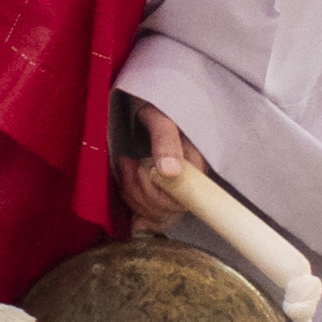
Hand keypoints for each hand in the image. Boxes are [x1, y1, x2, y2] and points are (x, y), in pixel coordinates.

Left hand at [113, 102, 211, 234]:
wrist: (148, 102)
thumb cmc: (157, 106)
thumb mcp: (160, 117)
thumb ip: (166, 141)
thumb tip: (171, 172)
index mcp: (196, 164)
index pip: (182, 197)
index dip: (156, 192)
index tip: (139, 168)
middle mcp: (191, 182)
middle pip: (169, 209)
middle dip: (141, 191)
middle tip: (127, 163)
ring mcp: (177, 190)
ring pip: (160, 215)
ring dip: (135, 197)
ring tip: (126, 168)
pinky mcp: (163, 194)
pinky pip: (157, 219)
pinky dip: (143, 218)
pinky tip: (133, 216)